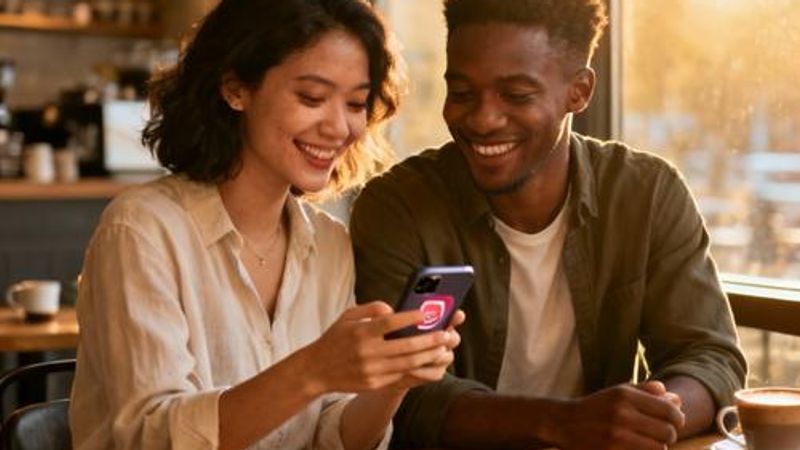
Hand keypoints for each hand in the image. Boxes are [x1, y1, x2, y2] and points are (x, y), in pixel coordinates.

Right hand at [301, 302, 459, 394]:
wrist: (316, 370)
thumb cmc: (335, 339)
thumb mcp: (347, 317)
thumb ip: (371, 309)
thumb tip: (393, 309)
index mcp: (361, 332)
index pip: (390, 323)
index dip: (410, 318)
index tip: (426, 313)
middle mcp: (367, 352)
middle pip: (406, 346)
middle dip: (429, 340)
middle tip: (446, 334)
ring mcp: (371, 370)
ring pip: (407, 363)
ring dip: (428, 356)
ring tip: (442, 349)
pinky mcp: (374, 383)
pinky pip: (400, 375)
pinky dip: (416, 368)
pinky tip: (428, 362)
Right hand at [551, 383, 685, 449]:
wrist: (563, 424)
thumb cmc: (596, 408)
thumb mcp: (618, 393)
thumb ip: (646, 391)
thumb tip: (675, 398)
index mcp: (625, 396)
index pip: (669, 411)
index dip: (677, 418)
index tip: (673, 422)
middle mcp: (621, 414)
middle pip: (667, 432)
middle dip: (668, 435)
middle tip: (660, 435)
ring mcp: (616, 436)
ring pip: (659, 448)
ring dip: (657, 448)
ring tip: (647, 443)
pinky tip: (637, 449)